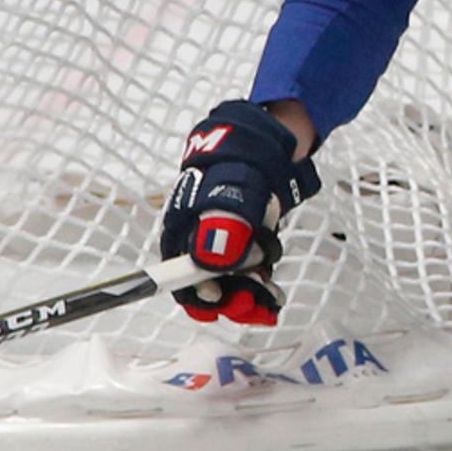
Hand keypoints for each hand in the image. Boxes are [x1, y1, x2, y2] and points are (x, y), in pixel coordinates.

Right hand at [160, 100, 319, 325]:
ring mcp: (224, 245)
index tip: (214, 299)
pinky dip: (261, 285)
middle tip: (252, 301)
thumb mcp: (232, 193)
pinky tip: (273, 295)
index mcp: (183, 227)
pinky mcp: (246, 248)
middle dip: (229, 296)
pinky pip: (250, 275)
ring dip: (249, 293)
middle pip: (207, 281)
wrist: (266, 149)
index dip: (193, 289)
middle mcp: (199, 240)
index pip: (177, 269)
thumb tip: (213, 261)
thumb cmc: (238, 165)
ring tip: (270, 298)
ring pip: (232, 281)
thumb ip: (223, 227)